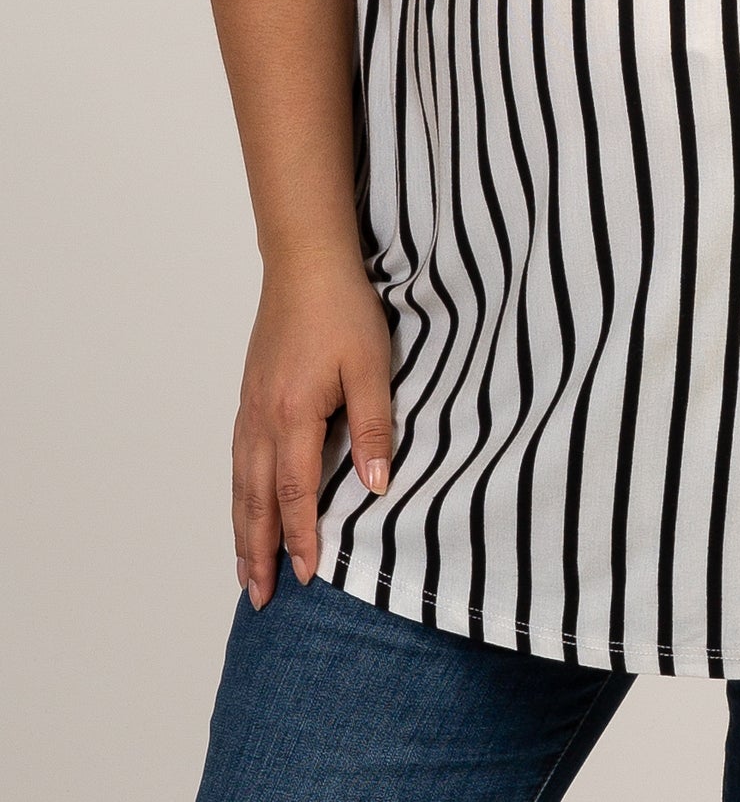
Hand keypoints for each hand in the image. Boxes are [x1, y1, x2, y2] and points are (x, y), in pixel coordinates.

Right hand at [232, 249, 393, 610]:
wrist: (305, 263)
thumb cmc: (343, 311)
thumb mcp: (372, 368)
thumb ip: (374, 429)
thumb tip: (376, 488)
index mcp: (294, 416)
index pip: (296, 494)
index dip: (301, 539)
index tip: (307, 577)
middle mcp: (263, 419)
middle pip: (257, 500)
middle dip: (258, 552)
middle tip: (259, 599)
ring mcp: (251, 408)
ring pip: (242, 483)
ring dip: (242, 530)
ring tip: (244, 570)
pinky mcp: (250, 395)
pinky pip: (239, 459)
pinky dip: (239, 494)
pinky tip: (244, 506)